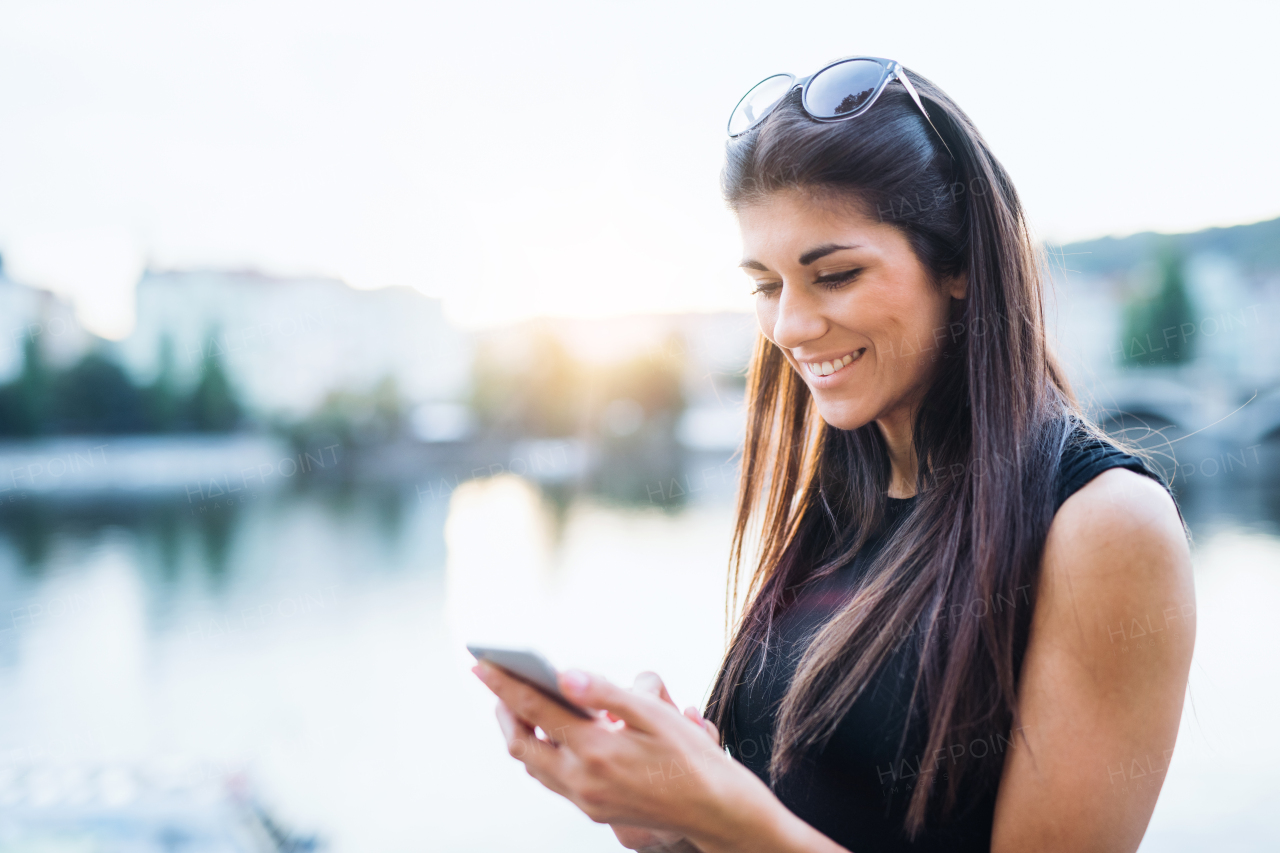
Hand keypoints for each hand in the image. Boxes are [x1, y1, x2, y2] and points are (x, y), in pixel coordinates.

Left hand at [471, 661, 768, 848]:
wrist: (716, 811)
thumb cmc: (691, 755)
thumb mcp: (655, 714)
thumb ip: (606, 693)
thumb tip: (564, 673)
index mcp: (595, 749)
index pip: (534, 709)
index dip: (504, 683)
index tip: (480, 662)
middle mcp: (582, 779)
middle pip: (520, 744)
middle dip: (503, 711)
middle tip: (497, 682)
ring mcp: (586, 800)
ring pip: (534, 766)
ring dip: (521, 734)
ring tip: (518, 705)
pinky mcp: (594, 811)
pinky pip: (553, 780)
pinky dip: (543, 753)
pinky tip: (554, 735)